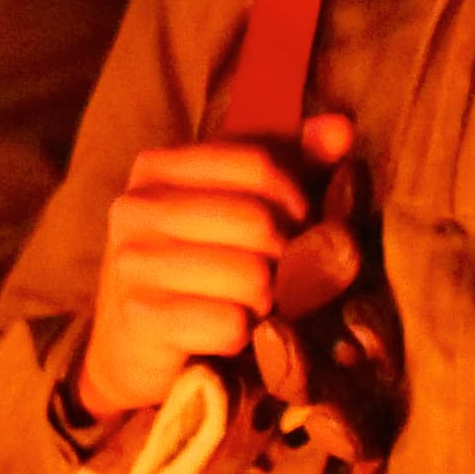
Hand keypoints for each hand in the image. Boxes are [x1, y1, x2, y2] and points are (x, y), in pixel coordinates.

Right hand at [75, 112, 366, 421]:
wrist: (133, 345)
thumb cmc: (200, 263)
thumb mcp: (239, 202)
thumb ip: (292, 161)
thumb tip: (341, 128)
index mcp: (158, 167)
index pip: (258, 164)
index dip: (295, 197)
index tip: (295, 222)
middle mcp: (136, 208)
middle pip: (259, 221)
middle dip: (284, 254)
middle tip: (275, 271)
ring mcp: (132, 264)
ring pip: (252, 277)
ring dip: (266, 299)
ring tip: (250, 301)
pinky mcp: (141, 320)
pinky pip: (232, 325)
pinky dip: (243, 333)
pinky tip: (226, 329)